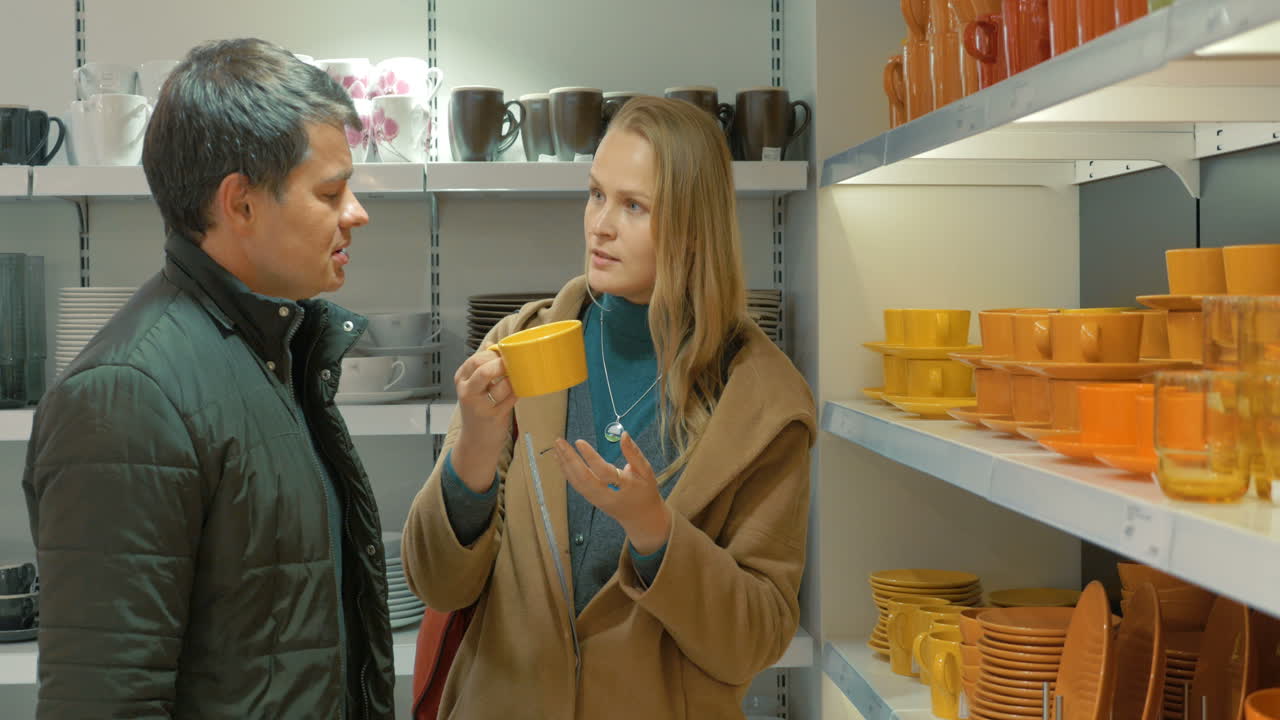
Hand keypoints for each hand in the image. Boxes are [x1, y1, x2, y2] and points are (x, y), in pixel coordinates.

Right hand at [450, 346, 516, 492]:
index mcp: (461, 379)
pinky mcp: (493, 417)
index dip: (493, 355)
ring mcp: (479, 406)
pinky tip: (519, 390)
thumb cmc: (478, 409)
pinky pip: (511, 398)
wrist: (476, 440)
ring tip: (519, 376)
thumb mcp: (474, 386)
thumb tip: (492, 345)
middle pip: (485, 371)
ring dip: (514, 378)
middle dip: (503, 365)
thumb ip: (482, 366)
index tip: (505, 354)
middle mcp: (467, 392)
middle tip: (514, 364)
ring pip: (502, 385)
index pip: (476, 359)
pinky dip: (518, 391)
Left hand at [553, 432, 671, 554]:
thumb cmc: (645, 492)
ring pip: (577, 483)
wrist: (641, 519)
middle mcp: (607, 496)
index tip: (579, 442)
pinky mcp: (591, 500)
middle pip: (584, 478)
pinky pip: (577, 485)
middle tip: (559, 442)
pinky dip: (567, 471)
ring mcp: (597, 500)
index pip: (604, 472)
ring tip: (557, 447)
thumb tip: (624, 434)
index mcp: (624, 487)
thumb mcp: (646, 472)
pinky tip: (560, 459)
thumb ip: (634, 454)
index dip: (591, 457)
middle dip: (570, 459)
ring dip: (564, 464)